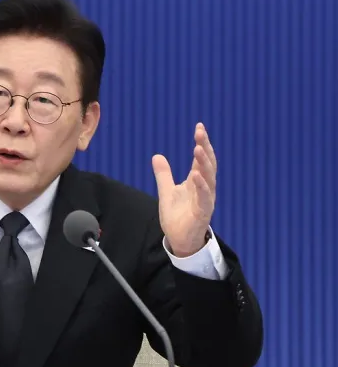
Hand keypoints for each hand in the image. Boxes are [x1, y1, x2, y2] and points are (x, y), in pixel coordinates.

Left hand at [152, 123, 216, 256]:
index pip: (201, 159)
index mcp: (197, 182)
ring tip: (198, 148)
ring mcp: (205, 200)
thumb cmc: (178, 215)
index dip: (202, 143)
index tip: (199, 127)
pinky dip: (201, 186)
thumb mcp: (167, 191)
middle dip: (205, 147)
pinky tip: (196, 175)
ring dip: (204, 163)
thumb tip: (157, 156)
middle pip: (208, 164)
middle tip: (200, 132)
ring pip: (209, 178)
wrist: (180, 239)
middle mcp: (205, 188)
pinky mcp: (202, 213)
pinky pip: (204, 198)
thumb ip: (163, 174)